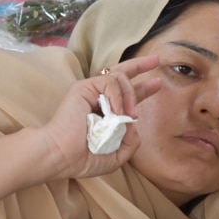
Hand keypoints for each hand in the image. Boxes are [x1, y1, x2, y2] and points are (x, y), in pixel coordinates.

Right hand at [42, 54, 161, 179]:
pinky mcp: (83, 87)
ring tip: (131, 114)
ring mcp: (90, 91)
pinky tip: (117, 112)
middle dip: (140, 65)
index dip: (141, 89)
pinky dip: (118, 96)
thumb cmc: (84, 158)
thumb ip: (131, 142)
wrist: (62, 156)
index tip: (156, 83)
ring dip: (131, 94)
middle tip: (156, 60)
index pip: (125, 95)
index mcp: (105, 113)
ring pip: (120, 78)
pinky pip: (109, 82)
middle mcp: (98, 98)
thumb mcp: (117, 155)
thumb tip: (133, 123)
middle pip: (121, 74)